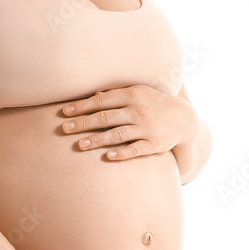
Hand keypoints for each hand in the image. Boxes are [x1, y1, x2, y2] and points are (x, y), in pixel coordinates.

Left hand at [59, 85, 197, 160]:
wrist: (184, 119)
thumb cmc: (154, 103)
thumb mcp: (138, 92)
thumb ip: (116, 93)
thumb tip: (92, 94)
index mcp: (132, 95)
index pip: (101, 100)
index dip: (82, 106)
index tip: (65, 112)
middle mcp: (138, 111)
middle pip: (105, 117)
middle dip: (83, 123)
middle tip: (64, 129)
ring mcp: (146, 129)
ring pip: (117, 134)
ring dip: (97, 140)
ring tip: (79, 145)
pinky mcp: (154, 145)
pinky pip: (135, 150)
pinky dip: (122, 153)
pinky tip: (108, 157)